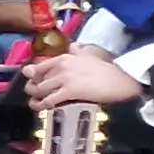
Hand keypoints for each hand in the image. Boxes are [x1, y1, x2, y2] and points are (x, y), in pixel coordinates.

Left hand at [26, 45, 147, 109]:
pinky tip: (41, 108)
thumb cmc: (107, 70)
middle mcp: (61, 66)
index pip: (38, 66)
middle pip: (36, 79)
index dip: (31, 75)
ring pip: (39, 89)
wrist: (121, 80)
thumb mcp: (89, 55)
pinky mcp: (70, 91)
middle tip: (35, 94)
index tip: (32, 81)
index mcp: (65, 57)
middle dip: (32, 88)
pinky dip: (41, 105)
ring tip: (35, 102)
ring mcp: (65, 79)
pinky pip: (48, 100)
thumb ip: (77, 51)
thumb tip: (73, 46)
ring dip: (34, 97)